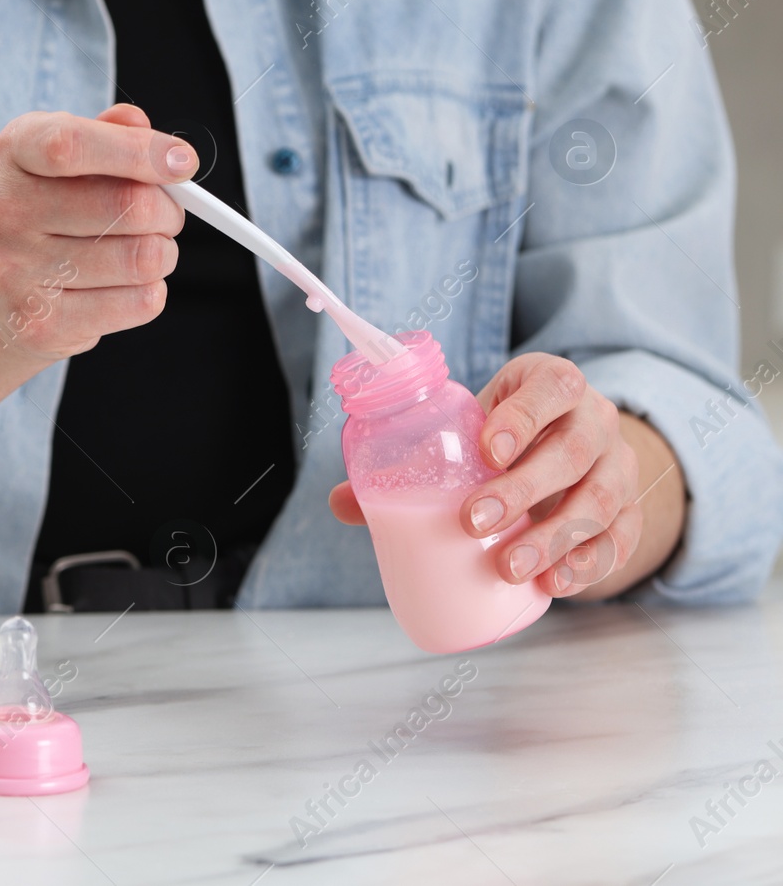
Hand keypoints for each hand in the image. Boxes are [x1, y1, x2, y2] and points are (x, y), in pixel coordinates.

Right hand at [0, 104, 194, 359]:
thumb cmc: (47, 211)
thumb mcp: (66, 159)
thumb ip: (106, 133)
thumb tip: (140, 126)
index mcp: (13, 152)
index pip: (71, 145)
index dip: (138, 151)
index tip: (183, 163)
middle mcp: (4, 210)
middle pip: (128, 205)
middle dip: (168, 210)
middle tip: (165, 215)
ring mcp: (16, 272)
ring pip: (143, 257)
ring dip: (163, 253)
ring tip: (142, 251)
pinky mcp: (41, 325)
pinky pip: (139, 302)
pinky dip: (150, 291)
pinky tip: (124, 286)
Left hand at [329, 353, 645, 597]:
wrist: (571, 443)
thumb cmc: (506, 432)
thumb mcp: (470, 426)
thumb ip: (413, 459)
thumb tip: (340, 503)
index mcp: (554, 385)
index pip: (552, 388)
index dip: (524, 415)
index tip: (488, 449)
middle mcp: (596, 421)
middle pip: (571, 452)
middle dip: (522, 490)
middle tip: (473, 522)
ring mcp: (619, 468)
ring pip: (599, 501)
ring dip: (554, 539)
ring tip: (508, 569)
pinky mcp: (630, 511)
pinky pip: (620, 539)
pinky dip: (589, 565)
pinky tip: (554, 585)